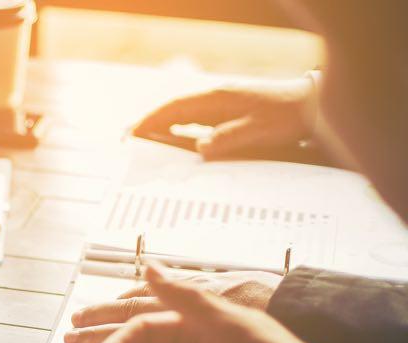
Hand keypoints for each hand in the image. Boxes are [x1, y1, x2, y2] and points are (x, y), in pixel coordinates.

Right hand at [133, 78, 314, 159]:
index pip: (176, 108)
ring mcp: (221, 104)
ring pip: (183, 115)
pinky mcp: (228, 112)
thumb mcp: (259, 130)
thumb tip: (200, 148)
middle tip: (128, 139)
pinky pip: (196, 120)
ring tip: (143, 141)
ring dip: (163, 126)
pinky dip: (179, 129)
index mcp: (218, 99)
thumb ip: (228, 138)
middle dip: (150, 123)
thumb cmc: (287, 117)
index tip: (133, 132)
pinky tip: (174, 139)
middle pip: (174, 110)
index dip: (152, 120)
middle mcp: (216, 99)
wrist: (311, 106)